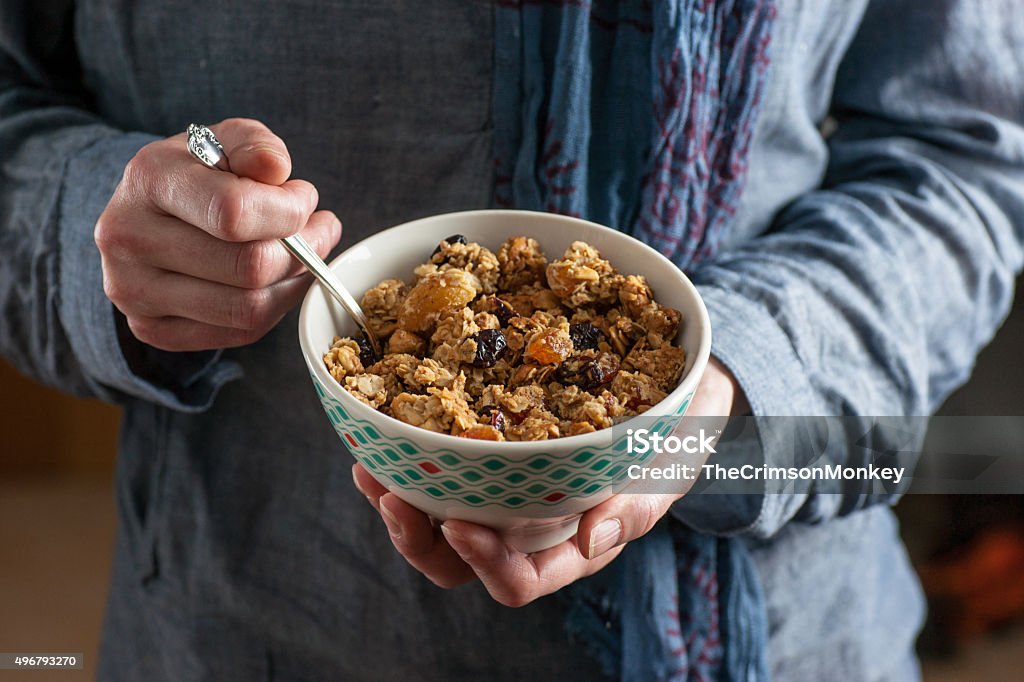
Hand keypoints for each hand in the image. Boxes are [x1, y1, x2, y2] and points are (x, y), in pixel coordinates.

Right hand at [95, 118, 341, 351]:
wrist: (149, 213)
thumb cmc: (200, 174)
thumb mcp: (228, 140)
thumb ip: (256, 145)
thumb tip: (275, 170)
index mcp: (148, 179)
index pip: (234, 212)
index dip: (288, 211)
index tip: (305, 199)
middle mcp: (128, 238)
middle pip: (249, 267)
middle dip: (303, 251)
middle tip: (319, 232)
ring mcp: (133, 290)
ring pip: (249, 308)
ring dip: (295, 283)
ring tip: (305, 256)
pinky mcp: (150, 328)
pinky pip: (239, 334)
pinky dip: (274, 310)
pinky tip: (279, 282)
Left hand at [352, 356, 745, 605]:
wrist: (676, 390)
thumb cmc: (677, 437)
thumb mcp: (670, 467)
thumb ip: (637, 503)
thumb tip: (593, 538)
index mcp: (571, 547)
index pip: (518, 580)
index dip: (482, 563)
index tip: (458, 524)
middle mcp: (529, 531)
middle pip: (460, 562)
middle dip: (416, 537)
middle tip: (390, 494)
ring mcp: (506, 496)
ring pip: (439, 522)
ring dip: (400, 500)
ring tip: (371, 468)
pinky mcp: (492, 458)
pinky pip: (443, 475)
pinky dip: (412, 460)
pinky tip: (388, 436)